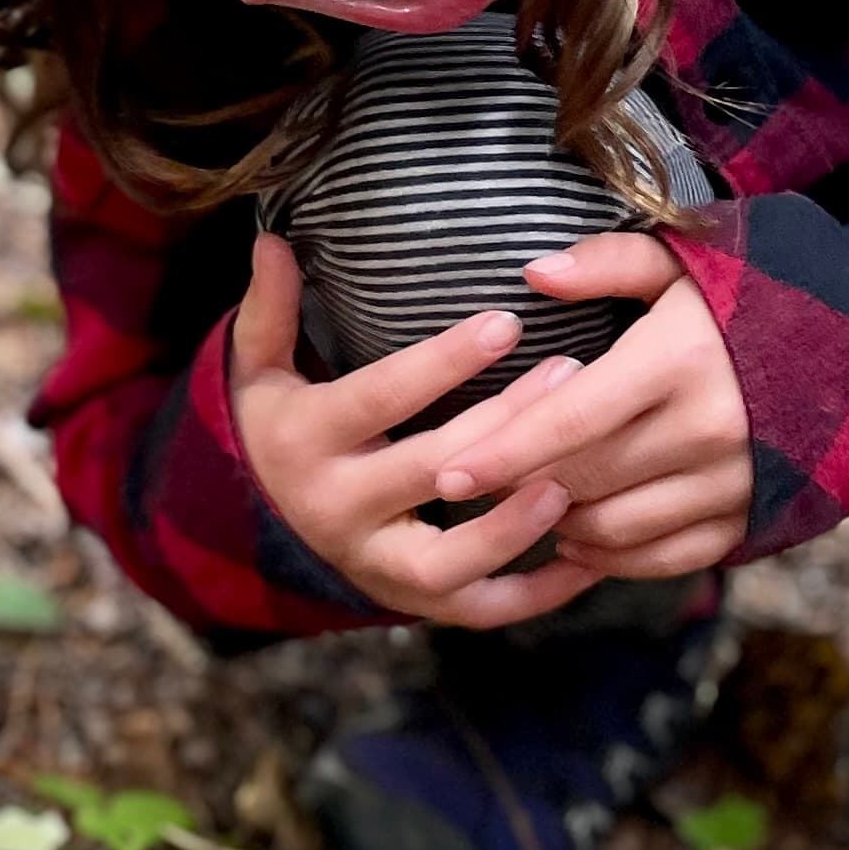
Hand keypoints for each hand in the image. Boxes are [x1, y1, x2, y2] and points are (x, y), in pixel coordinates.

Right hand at [228, 234, 597, 629]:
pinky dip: (534, 595)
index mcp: (303, 442)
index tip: (508, 322)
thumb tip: (271, 238)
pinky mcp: (408, 603)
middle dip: (502, 425)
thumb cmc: (281, 422)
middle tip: (571, 374)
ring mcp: (371, 565)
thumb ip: (268, 307)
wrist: (262, 517)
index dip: (442, 363)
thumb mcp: (258, 367)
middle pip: (428, 471)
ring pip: (446, 562)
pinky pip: (476, 611)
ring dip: (511, 527)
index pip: (378, 399)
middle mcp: (333, 510)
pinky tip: (590, 558)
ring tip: (570, 479)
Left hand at [411, 232, 751, 596]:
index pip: (568, 421)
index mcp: (679, 361)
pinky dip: (613, 557)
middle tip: (475, 485)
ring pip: (615, 528)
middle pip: (581, 480)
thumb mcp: (684, 263)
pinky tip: (577, 538)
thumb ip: (606, 263)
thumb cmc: (753, 297)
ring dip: (559, 525)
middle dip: (519, 489)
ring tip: (526, 501)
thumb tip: (532, 275)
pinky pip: (664, 559)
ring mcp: (734, 482)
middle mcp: (709, 429)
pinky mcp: (751, 520)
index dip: (501, 453)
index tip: (447, 474)